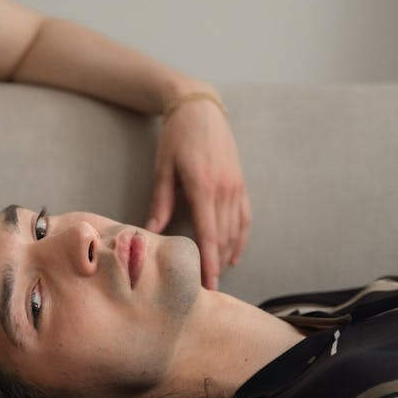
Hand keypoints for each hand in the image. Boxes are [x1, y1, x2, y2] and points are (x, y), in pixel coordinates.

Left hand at [146, 97, 250, 290]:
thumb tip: (151, 232)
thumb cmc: (176, 137)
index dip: (209, 263)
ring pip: (235, 232)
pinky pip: (245, 219)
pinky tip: (234, 256)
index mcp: (203, 187)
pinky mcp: (241, 184)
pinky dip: (241, 240)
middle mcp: (225, 190)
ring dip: (226, 256)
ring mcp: (236, 187)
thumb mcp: (163, 168)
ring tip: (215, 276)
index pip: (209, 235)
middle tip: (205, 290)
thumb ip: (161, 202)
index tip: (209, 285)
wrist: (200, 107)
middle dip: (216, 266)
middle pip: (223, 239)